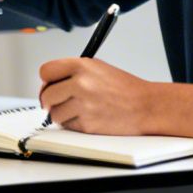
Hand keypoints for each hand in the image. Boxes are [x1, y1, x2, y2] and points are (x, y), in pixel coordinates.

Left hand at [37, 58, 153, 134]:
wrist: (146, 106)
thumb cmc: (125, 88)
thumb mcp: (98, 68)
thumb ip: (73, 72)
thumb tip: (50, 82)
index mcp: (81, 66)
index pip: (45, 71)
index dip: (47, 80)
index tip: (49, 85)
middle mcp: (80, 84)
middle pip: (46, 95)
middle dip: (50, 101)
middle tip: (57, 102)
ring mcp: (83, 105)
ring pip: (55, 114)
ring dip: (62, 114)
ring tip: (78, 110)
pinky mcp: (87, 124)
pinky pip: (67, 126)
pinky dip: (73, 124)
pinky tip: (88, 117)